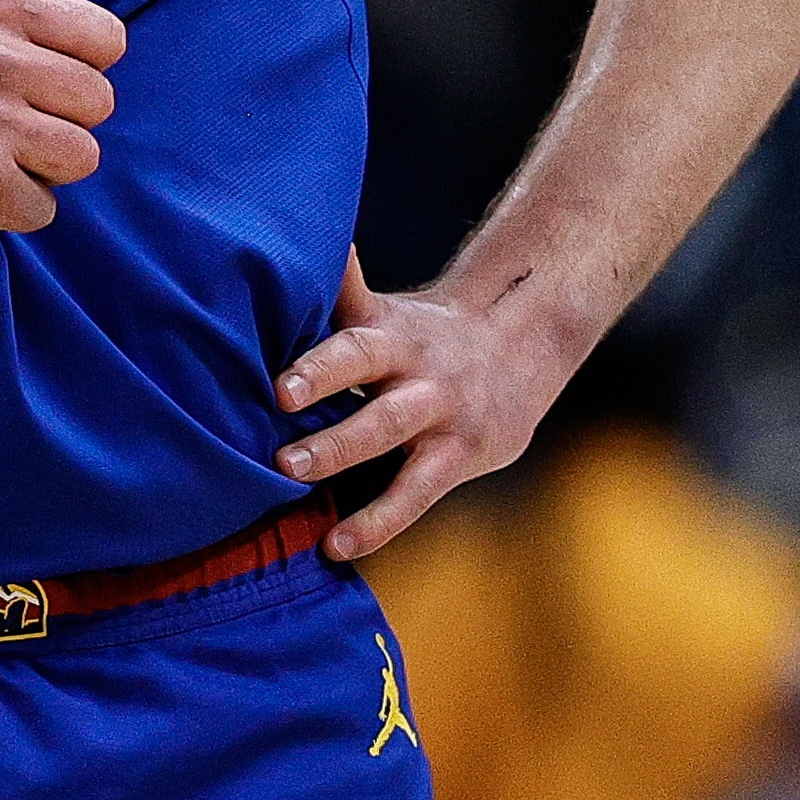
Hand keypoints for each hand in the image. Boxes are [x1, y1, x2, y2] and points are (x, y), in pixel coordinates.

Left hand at [275, 250, 570, 557]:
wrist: (522, 341)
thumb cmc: (424, 334)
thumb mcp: (385, 310)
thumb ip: (336, 299)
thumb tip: (277, 254)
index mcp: (390, 332)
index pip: (351, 343)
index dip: (318, 366)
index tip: (279, 390)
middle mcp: (416, 370)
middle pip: (372, 390)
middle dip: (327, 418)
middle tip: (280, 452)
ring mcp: (441, 414)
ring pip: (390, 438)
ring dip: (342, 460)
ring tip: (293, 482)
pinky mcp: (460, 456)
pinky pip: (415, 494)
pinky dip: (376, 522)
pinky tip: (336, 545)